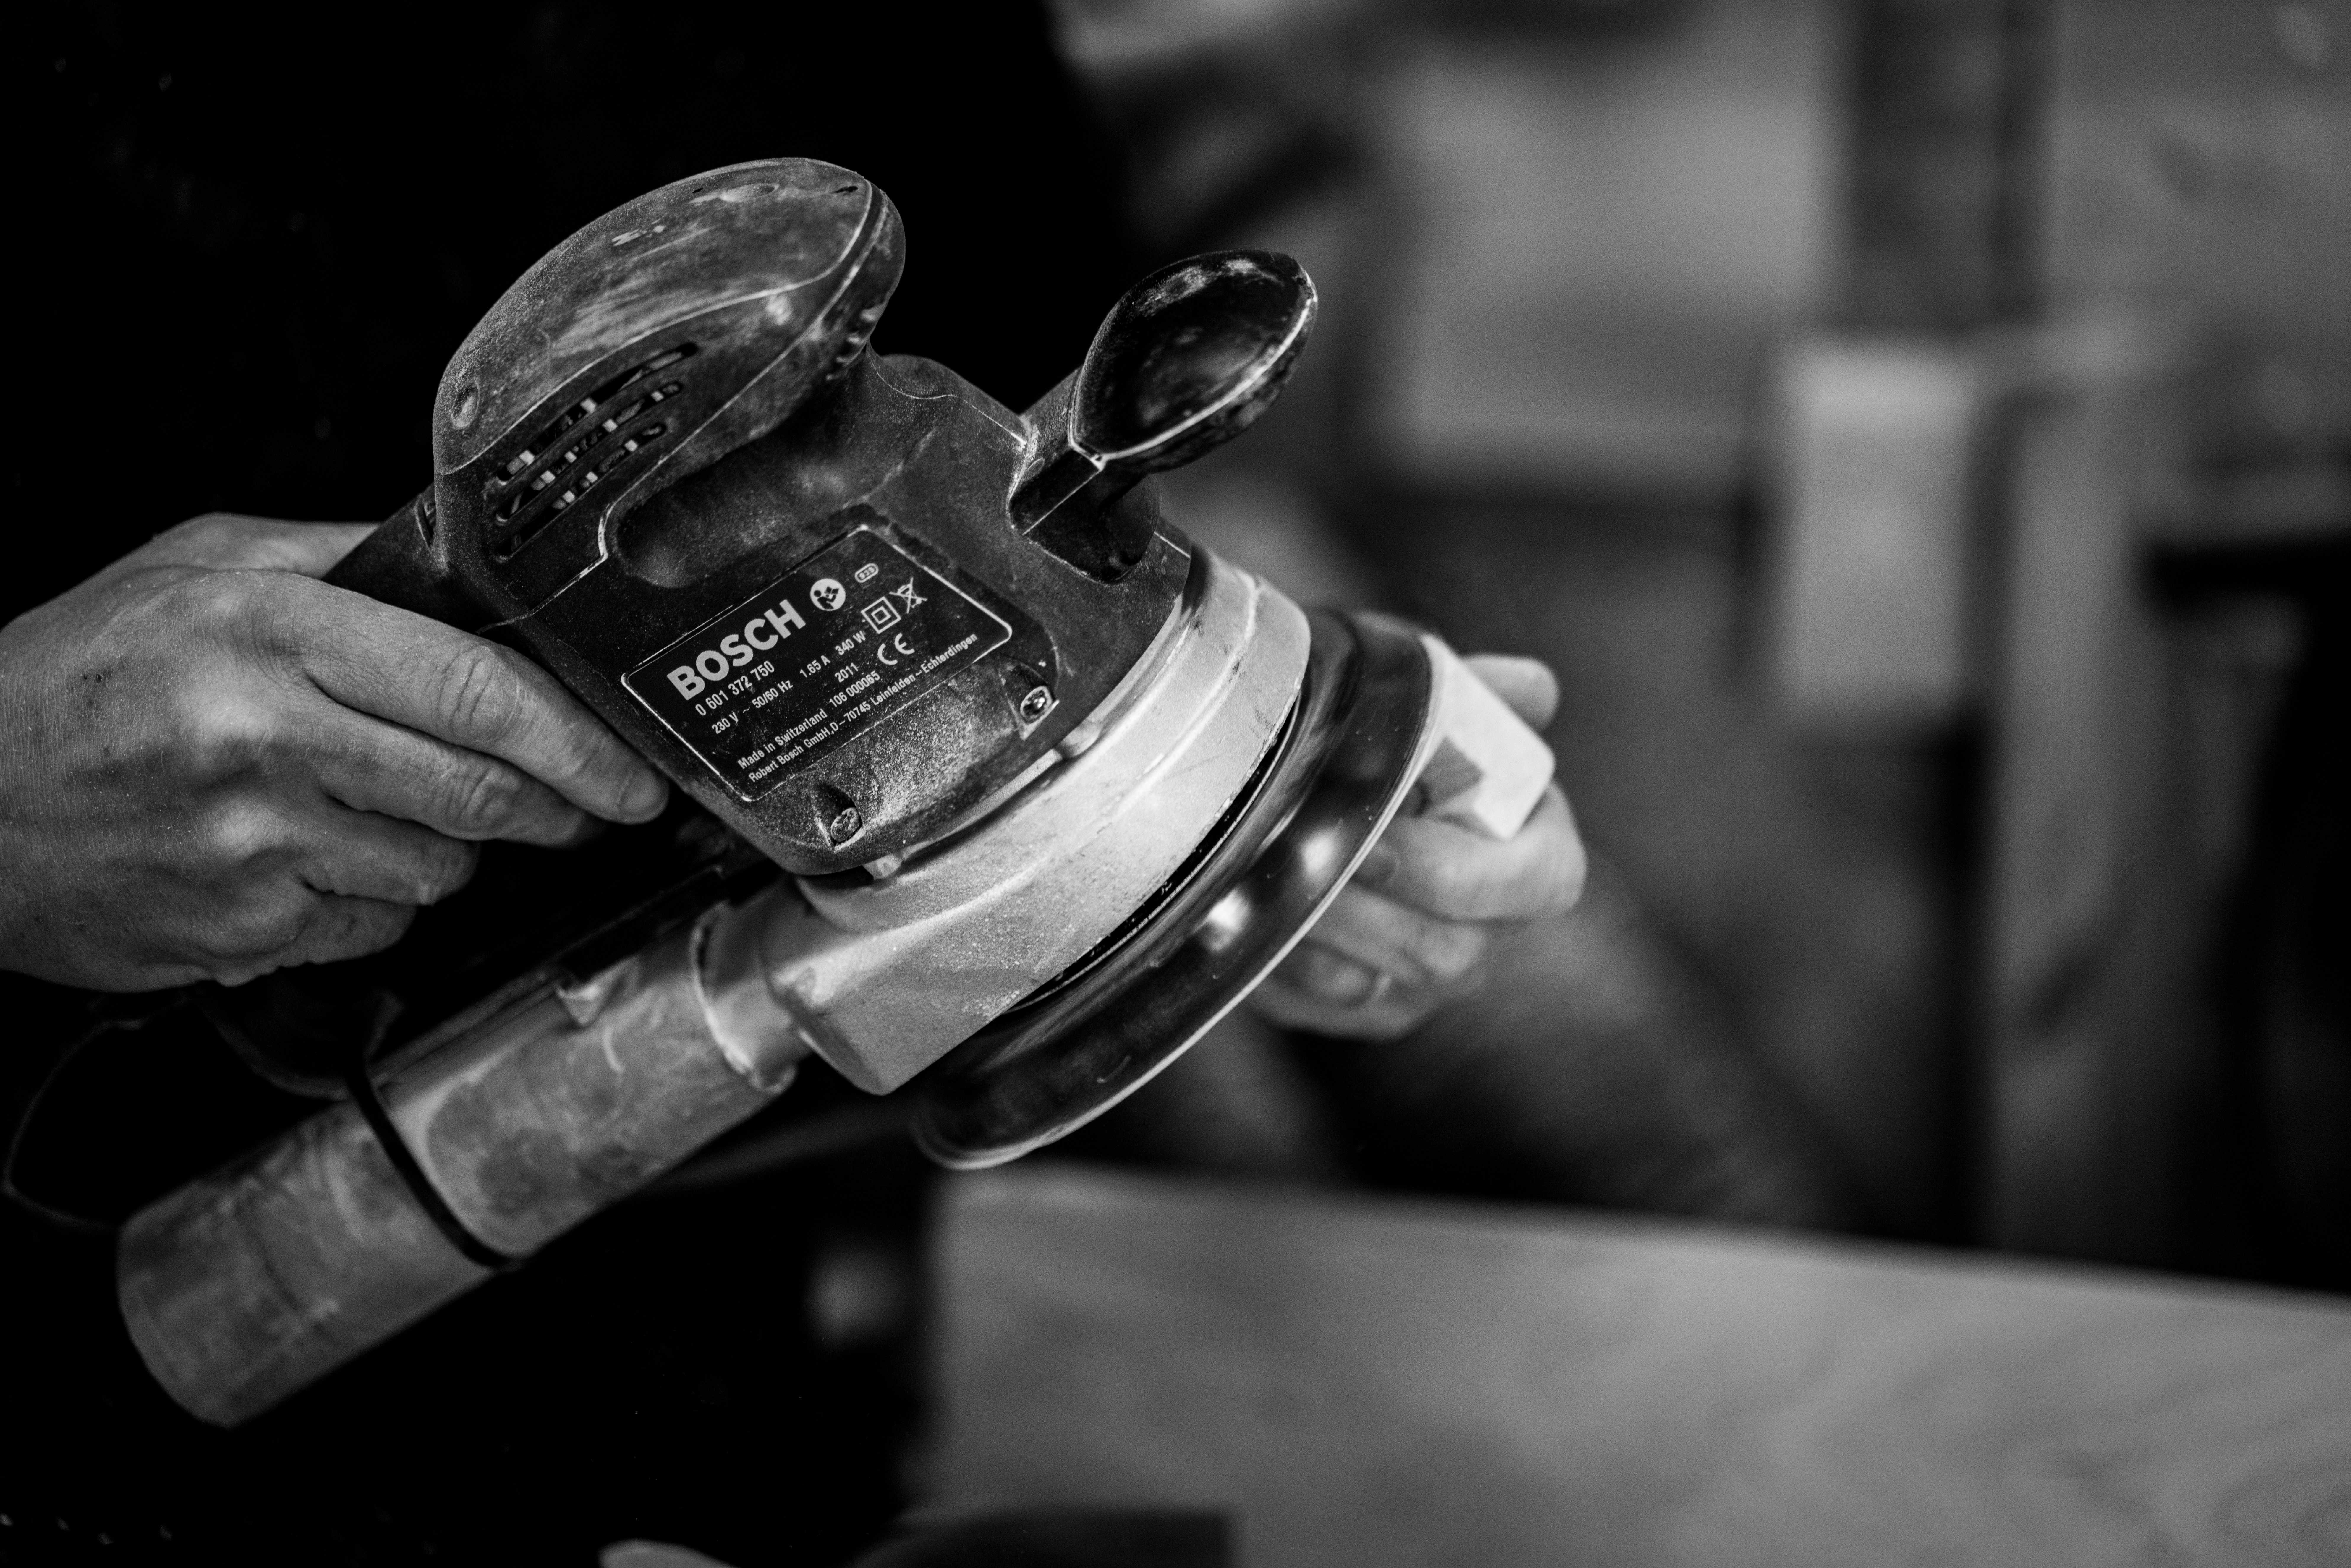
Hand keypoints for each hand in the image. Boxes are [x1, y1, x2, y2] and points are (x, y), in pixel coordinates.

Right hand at [0, 514, 668, 990]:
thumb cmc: (72, 675)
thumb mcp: (195, 568)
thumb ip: (340, 562)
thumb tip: (462, 569)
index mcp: (268, 633)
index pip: (475, 691)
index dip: (579, 738)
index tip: (632, 767)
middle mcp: (265, 739)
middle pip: (481, 790)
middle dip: (558, 806)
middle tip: (581, 803)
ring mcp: (252, 846)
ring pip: (436, 868)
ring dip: (447, 849)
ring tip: (385, 809)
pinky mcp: (239, 930)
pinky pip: (370, 928)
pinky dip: (371, 901)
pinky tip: (315, 858)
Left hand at [1246, 655, 1585, 1039]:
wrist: (1337, 798)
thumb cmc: (1401, 746)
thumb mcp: (1436, 707)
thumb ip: (1480, 696)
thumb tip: (1532, 687)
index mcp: (1538, 861)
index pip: (1541, 886)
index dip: (1460, 870)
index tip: (1381, 836)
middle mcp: (1494, 935)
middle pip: (1448, 950)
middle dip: (1366, 905)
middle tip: (1300, 851)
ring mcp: (1431, 985)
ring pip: (1378, 980)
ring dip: (1316, 926)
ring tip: (1264, 868)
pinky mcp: (1369, 1006)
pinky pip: (1325, 999)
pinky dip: (1281, 953)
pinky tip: (1246, 902)